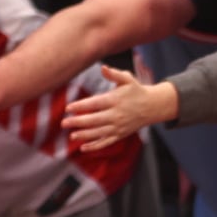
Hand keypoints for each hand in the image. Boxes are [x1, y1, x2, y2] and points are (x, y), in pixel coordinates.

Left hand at [63, 68, 177, 150]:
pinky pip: (107, 142)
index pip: (95, 104)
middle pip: (95, 120)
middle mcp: (117, 115)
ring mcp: (119, 126)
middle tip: (64, 123)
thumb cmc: (136, 91)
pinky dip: (95, 146)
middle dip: (78, 122)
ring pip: (99, 133)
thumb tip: (103, 68)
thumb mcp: (128, 79)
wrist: (153, 106)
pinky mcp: (121, 134)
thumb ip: (114, 74)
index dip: (81, 106)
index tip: (68, 108)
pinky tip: (83, 148)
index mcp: (116, 100)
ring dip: (84, 135)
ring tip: (72, 135)